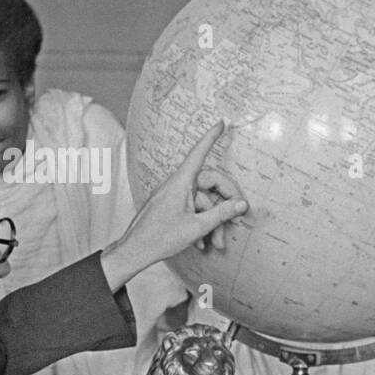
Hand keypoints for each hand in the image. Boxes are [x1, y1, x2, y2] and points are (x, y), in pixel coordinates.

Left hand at [101, 122, 247, 291]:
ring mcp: (172, 196)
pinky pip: (191, 209)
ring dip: (212, 222)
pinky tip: (202, 242)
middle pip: (209, 185)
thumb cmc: (160, 238)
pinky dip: (199, 223)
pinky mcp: (169, 206)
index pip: (199, 153)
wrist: (134, 251)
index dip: (211, 137)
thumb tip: (241, 204)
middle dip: (224, 206)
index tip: (221, 123)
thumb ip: (221, 214)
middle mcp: (176, 185)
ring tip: (216, 243)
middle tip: (236, 221)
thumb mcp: (196, 227)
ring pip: (201, 202)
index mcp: (180, 183)